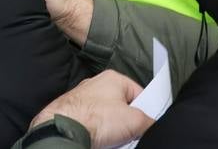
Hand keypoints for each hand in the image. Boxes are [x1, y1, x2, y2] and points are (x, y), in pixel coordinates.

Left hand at [31, 71, 154, 147]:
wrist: (65, 131)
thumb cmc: (95, 118)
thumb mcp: (135, 120)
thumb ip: (149, 121)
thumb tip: (152, 125)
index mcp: (113, 78)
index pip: (140, 93)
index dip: (147, 110)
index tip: (149, 123)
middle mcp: (97, 86)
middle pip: (124, 107)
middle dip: (129, 122)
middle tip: (132, 132)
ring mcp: (85, 100)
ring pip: (110, 118)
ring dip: (115, 130)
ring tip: (115, 138)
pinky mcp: (76, 114)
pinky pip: (96, 125)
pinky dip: (101, 133)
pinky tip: (103, 140)